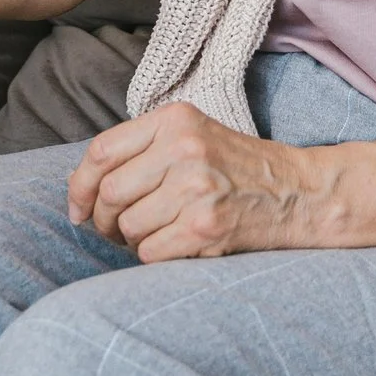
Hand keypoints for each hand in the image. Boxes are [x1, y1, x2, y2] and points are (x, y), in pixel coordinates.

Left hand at [66, 102, 314, 261]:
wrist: (298, 192)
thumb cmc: (236, 167)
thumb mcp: (192, 136)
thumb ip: (142, 150)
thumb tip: (82, 189)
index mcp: (173, 120)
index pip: (102, 152)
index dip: (79, 186)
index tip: (77, 208)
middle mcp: (183, 148)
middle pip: (110, 193)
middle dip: (102, 221)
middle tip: (113, 231)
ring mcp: (196, 188)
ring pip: (129, 227)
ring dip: (131, 241)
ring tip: (152, 235)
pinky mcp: (207, 225)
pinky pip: (151, 251)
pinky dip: (152, 256)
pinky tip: (173, 246)